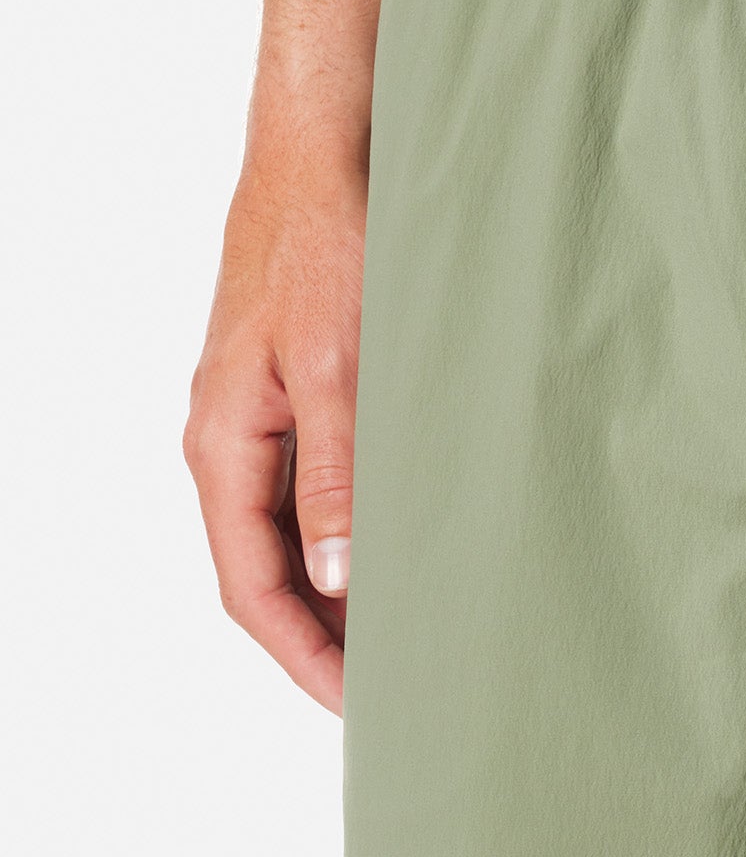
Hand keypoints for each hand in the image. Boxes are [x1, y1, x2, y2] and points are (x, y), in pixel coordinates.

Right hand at [185, 134, 364, 714]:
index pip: (251, 587)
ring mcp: (262, 420)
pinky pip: (315, 492)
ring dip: (343, 591)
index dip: (305, 656)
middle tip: (398, 691)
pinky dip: (355, 536)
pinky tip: (406, 554)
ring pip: (293, 536)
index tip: (360, 707)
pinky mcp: (297, 396)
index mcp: (222, 443)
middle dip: (325, 640)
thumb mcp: (340, 368)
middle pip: (267, 574)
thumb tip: (339, 579)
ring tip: (411, 639)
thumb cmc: (327, 241)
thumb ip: (337, 477)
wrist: (327, 149)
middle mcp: (231, 441)